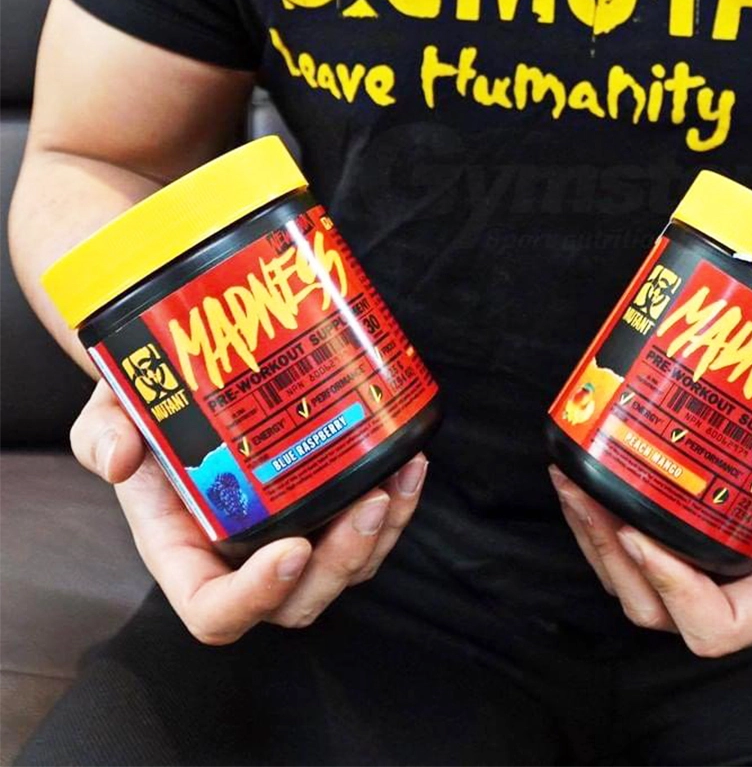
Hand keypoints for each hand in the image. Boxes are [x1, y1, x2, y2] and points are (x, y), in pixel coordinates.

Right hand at [72, 380, 427, 643]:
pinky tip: (410, 460)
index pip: (216, 611)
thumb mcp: (109, 414)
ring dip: (384, 532)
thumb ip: (101, 435)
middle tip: (370, 501)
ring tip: (402, 470)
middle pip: (300, 600)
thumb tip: (119, 457)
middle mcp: (243, 557)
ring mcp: (290, 534)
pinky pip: (369, 529)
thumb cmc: (144, 408)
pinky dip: (398, 502)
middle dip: (343, 561)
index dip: (254, 597)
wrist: (184, 381)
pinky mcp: (324, 507)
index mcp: (186, 551)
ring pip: (347, 568)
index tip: (291, 550)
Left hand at [550, 411, 751, 656]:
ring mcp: (707, 562)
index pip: (718, 624)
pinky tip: (586, 467)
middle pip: (656, 608)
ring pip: (631, 581)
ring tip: (571, 477)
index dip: (673, 591)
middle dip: (610, 554)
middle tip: (584, 491)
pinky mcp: (685, 531)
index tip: (640, 532)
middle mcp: (738, 585)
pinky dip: (598, 514)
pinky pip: (628, 544)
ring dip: (591, 534)